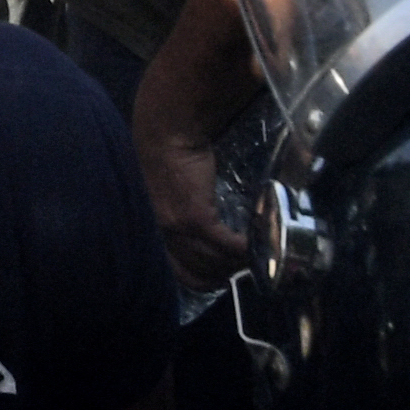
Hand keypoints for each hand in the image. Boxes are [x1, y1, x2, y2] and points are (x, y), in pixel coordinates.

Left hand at [142, 117, 249, 290]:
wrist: (166, 130)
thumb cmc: (166, 155)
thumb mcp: (164, 192)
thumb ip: (177, 213)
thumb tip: (201, 227)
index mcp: (153, 228)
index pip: (176, 271)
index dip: (201, 279)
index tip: (220, 277)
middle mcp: (162, 233)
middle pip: (196, 273)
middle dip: (221, 276)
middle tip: (241, 268)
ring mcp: (178, 228)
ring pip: (214, 262)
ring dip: (237, 263)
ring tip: (254, 255)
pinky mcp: (196, 217)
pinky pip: (226, 245)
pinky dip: (244, 249)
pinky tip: (257, 244)